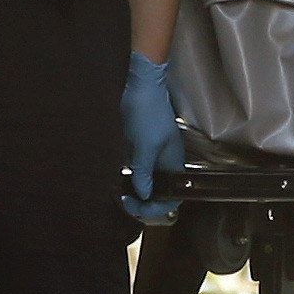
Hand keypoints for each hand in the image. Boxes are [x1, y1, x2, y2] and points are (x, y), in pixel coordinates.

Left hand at [122, 52, 185, 223]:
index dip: (155, 207)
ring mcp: (154, 155)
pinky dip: (130, 176)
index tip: (136, 206)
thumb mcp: (145, 147)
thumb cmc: (147, 115)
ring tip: (120, 192)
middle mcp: (166, 163)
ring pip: (147, 182)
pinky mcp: (142, 147)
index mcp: (174, 164)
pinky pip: (138, 168)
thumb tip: (143, 194)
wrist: (141, 87)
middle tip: (125, 201)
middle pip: (159, 192)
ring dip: (135, 190)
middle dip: (144, 201)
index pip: (171, 198)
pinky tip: (119, 177)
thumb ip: (143, 172)